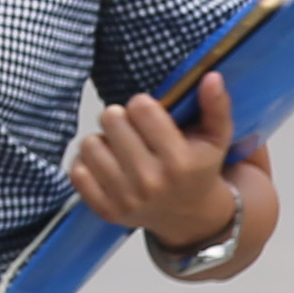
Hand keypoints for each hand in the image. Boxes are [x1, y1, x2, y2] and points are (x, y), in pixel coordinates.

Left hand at [69, 70, 240, 247]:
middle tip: (130, 128)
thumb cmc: (199, 169)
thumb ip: (216, 105)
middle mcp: (151, 182)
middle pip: (111, 120)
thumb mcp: (216, 137)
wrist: (189, 216)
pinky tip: (105, 164)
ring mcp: (126, 199)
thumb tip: (211, 76)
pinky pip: (77, 172)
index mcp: (179, 161)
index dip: (142, 104)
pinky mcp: (106, 210)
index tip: (148, 113)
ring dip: (102, 140)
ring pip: (90, 144)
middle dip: (120, 117)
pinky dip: (87, 163)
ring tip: (118, 146)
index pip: (141, 108)